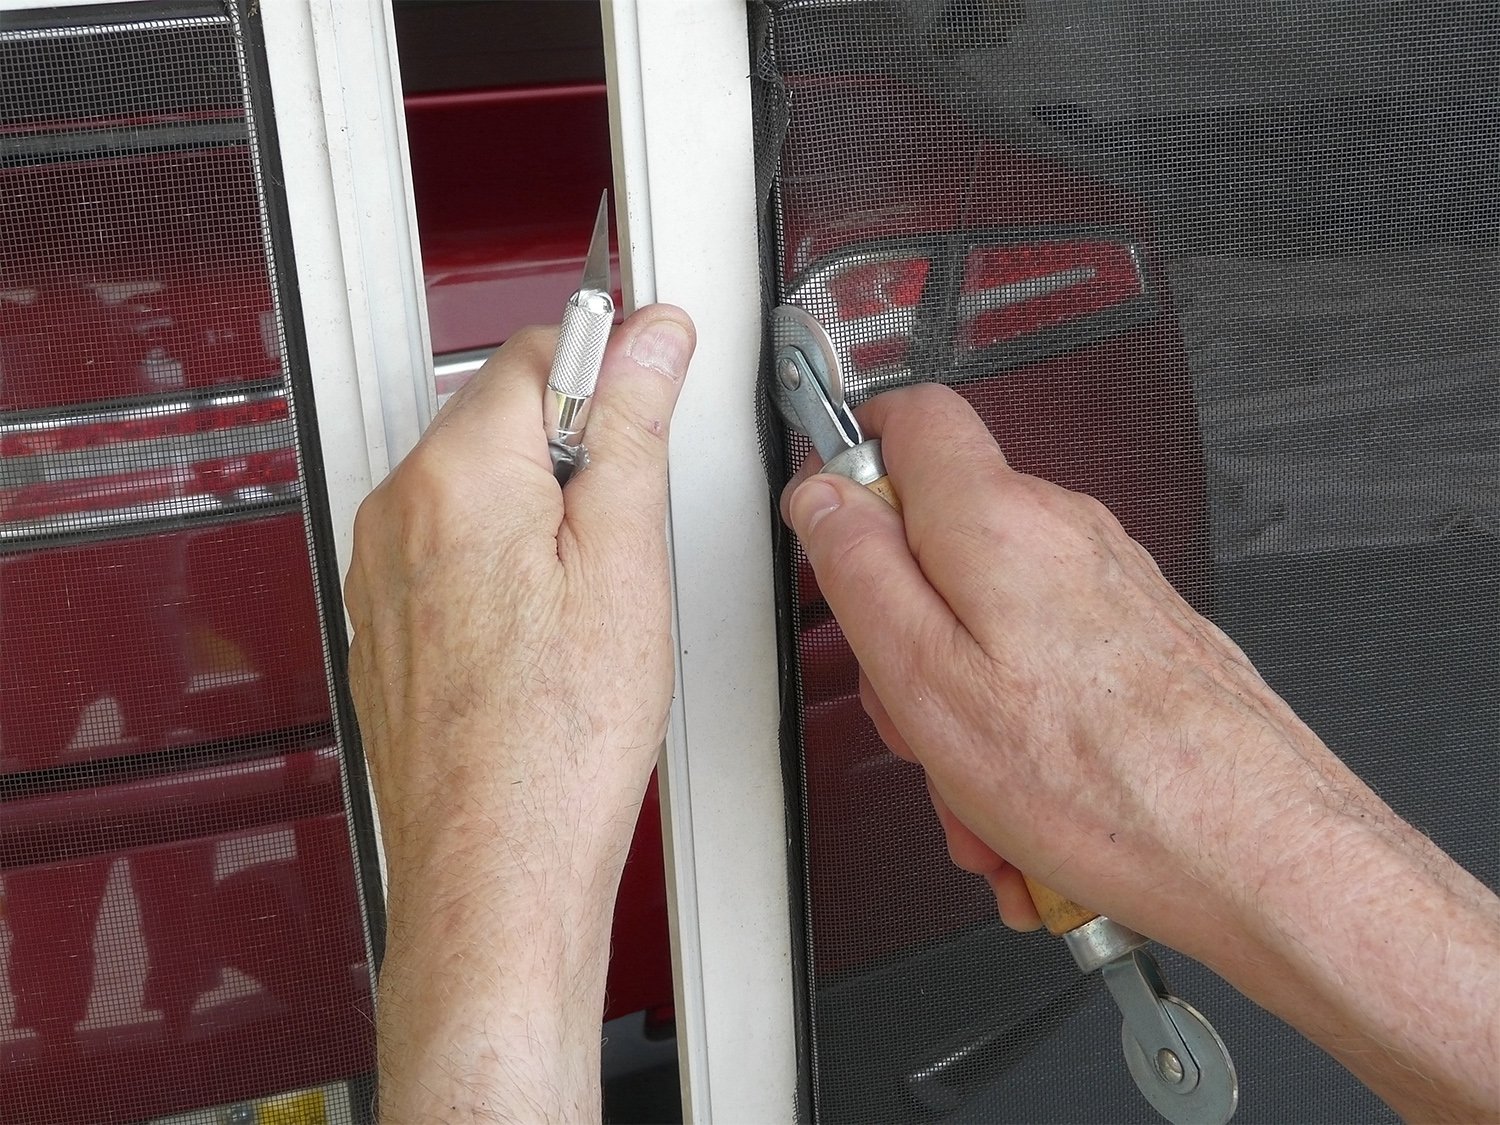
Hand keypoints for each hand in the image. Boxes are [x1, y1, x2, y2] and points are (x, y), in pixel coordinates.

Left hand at [345, 304, 694, 1120]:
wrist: (495, 861)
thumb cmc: (556, 739)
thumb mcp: (626, 560)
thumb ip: (633, 428)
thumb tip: (651, 340)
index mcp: (457, 474)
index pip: (540, 353)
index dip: (612, 367)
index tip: (653, 392)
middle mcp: (399, 510)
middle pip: (504, 421)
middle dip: (574, 452)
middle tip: (627, 534)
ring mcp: (383, 570)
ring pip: (479, 491)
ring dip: (540, 513)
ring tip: (588, 603)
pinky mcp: (386, 623)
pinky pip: (451, 555)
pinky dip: (502, 569)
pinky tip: (545, 639)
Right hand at [781, 383, 1499, 1122]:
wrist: (1259, 848)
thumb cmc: (1104, 781)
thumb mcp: (925, 677)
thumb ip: (860, 569)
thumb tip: (822, 497)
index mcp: (996, 522)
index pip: (910, 417)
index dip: (854, 460)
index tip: (832, 535)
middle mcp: (1064, 530)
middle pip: (941, 539)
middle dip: (906, 633)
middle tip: (911, 714)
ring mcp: (1110, 582)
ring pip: (989, 618)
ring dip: (963, 706)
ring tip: (978, 796)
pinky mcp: (1139, 635)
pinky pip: (1045, 662)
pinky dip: (1020, 726)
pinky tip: (1025, 803)